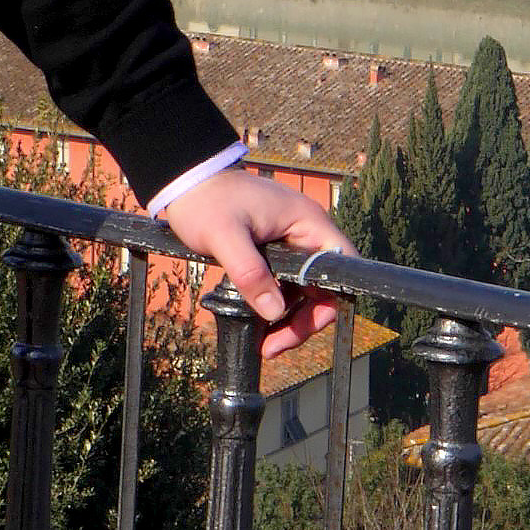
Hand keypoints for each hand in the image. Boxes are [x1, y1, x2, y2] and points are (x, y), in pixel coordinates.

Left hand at [161, 168, 349, 357]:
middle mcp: (307, 233)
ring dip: (290, 319)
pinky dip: (276, 307)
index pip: (341, 265)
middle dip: (304, 320)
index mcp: (308, 222)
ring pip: (306, 291)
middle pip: (325, 286)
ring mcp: (292, 243)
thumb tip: (273, 311)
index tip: (302, 326)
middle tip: (273, 346)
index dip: (331, 300)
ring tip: (264, 343)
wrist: (187, 182)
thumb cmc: (207, 201)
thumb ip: (250, 272)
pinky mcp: (276, 252)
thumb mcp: (224, 236)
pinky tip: (258, 324)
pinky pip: (287, 286)